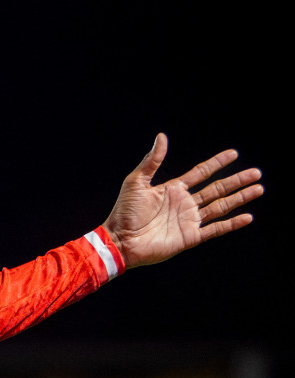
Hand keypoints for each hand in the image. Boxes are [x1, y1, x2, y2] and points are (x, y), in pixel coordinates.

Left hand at [102, 134, 262, 268]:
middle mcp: (184, 204)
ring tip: (258, 188)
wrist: (119, 240)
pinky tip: (248, 216)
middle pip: (217, 189)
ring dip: (240, 198)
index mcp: (173, 189)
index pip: (201, 173)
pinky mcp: (190, 237)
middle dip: (237, 180)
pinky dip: (232, 223)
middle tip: (256, 173)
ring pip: (221, 206)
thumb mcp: (136, 182)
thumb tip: (162, 137)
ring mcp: (189, 220)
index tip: (234, 153)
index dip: (217, 163)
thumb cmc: (123, 212)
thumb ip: (152, 161)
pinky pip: (216, 229)